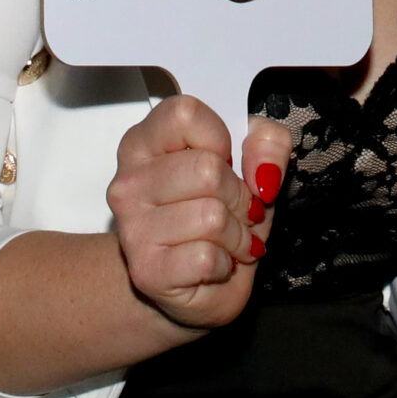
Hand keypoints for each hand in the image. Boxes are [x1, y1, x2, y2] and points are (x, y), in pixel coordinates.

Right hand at [106, 97, 293, 331]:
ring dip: (237, 234)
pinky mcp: (147, 271)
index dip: (220, 138)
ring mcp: (133, 228)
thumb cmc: (218, 212)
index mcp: (144, 141)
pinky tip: (217, 263)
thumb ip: (268, 144)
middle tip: (237, 211)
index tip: (225, 160)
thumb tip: (264, 172)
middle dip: (239, 196)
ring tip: (230, 239)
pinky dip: (226, 263)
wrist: (194, 283)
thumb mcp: (251, 164)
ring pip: (212, 217)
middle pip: (207, 169)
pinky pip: (207, 258)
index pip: (185, 114)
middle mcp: (129, 180)